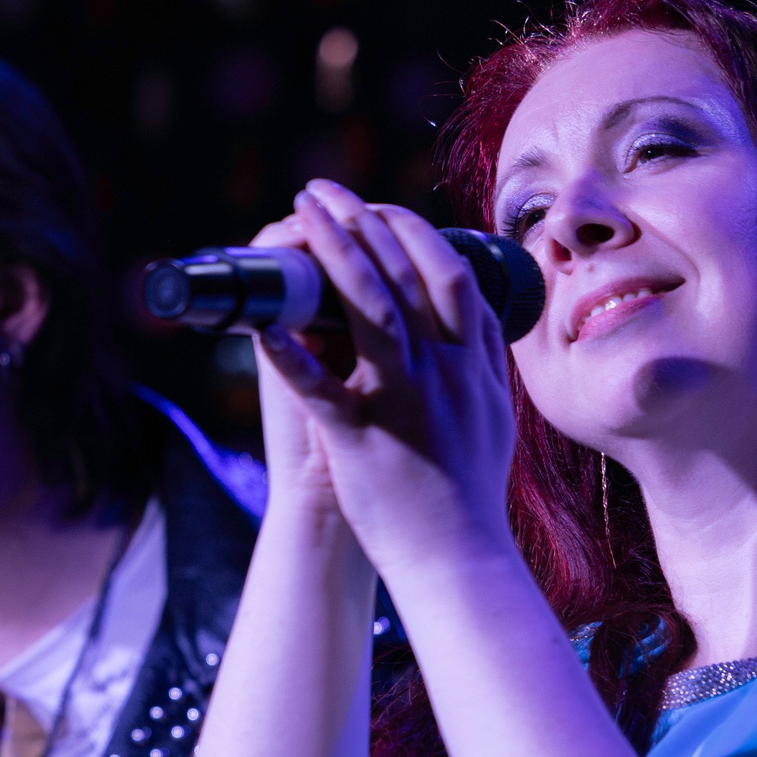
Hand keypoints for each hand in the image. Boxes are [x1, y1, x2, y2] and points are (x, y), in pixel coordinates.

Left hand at [256, 184, 516, 588]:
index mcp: (476, 368)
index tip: (379, 210)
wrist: (460, 566)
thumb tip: (479, 327)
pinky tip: (262, 320)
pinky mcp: (364, 439)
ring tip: (301, 212)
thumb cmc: (470, 499)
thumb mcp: (494, 422)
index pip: (452, 274)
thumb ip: (485, 370)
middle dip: (363, 220)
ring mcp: (406, 403)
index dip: (412, 232)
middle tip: (323, 191)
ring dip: (333, 251)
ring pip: (372, 308)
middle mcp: (446, 374)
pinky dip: (289, 350)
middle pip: (409, 273)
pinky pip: (320, 386)